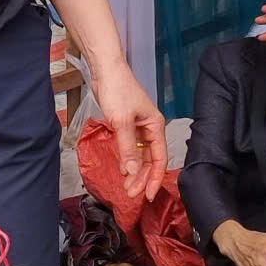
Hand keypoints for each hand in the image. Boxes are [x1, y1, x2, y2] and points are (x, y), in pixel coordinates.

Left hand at [90, 63, 167, 199]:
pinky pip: (131, 148)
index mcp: (155, 126)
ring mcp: (139, 127)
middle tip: (130, 193)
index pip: (159, 159)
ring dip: (134, 171)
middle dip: (142, 178)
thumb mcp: (121, 121)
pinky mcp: (127, 125)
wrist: (106, 70)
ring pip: (140, 155)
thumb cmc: (117, 90)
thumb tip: (131, 172)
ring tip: (126, 186)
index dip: (155, 178)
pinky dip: (127, 159)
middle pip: (150, 160)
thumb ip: (126, 148)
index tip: (148, 195)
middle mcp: (150, 128)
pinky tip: (122, 169)